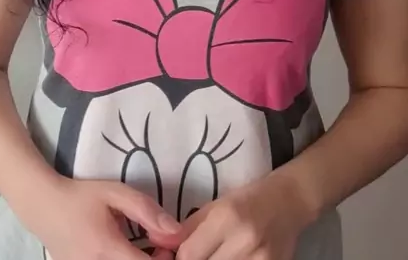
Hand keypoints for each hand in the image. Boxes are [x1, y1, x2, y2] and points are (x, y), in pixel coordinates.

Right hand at [31, 176, 180, 259]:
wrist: (43, 207)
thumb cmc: (82, 197)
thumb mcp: (116, 193)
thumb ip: (146, 210)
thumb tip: (177, 232)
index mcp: (106, 248)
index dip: (164, 259)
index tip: (167, 245)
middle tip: (157, 248)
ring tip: (142, 252)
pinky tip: (125, 255)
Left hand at [174, 173, 313, 259]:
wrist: (290, 202)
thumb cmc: (249, 199)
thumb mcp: (216, 205)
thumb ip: (190, 228)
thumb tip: (164, 246)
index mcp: (226, 218)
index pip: (188, 255)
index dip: (178, 258)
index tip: (175, 255)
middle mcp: (244, 241)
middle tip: (195, 255)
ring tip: (215, 255)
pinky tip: (228, 259)